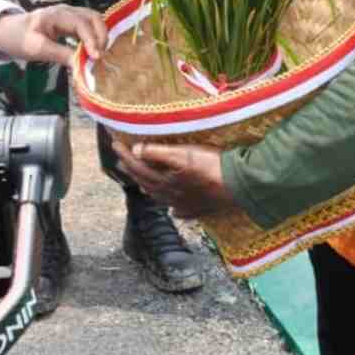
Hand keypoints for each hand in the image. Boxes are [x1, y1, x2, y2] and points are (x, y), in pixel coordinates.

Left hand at [0, 3, 107, 66]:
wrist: (8, 31)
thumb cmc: (19, 38)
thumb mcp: (36, 49)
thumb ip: (59, 55)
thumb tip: (80, 65)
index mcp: (55, 15)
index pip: (81, 23)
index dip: (91, 40)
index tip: (96, 57)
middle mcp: (66, 10)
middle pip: (93, 16)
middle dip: (101, 35)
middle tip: (100, 57)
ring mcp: (69, 14)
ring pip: (93, 19)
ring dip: (100, 35)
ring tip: (99, 54)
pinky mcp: (71, 21)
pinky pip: (88, 25)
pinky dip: (95, 36)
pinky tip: (94, 50)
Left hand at [111, 140, 236, 218]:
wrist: (240, 186)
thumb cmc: (211, 166)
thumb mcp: (183, 154)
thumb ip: (158, 153)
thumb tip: (136, 150)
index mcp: (165, 181)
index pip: (138, 167)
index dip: (126, 155)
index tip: (114, 144)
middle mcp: (171, 196)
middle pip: (146, 183)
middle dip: (133, 171)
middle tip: (122, 161)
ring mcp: (186, 204)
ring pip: (161, 198)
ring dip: (149, 188)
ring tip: (141, 182)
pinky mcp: (201, 209)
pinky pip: (181, 211)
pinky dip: (173, 207)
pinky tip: (174, 209)